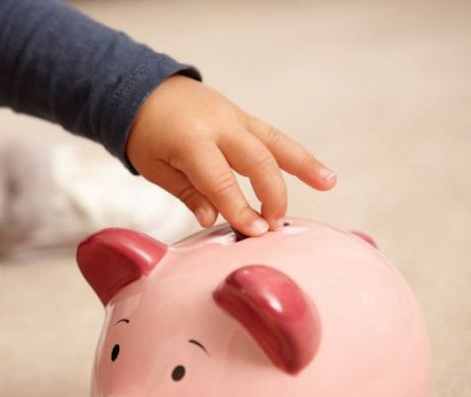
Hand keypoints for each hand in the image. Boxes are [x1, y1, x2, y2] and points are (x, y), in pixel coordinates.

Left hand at [127, 75, 335, 235]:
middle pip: (257, 161)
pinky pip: (273, 137)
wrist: (142, 90)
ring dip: (303, 165)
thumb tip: (214, 220)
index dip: (240, 209)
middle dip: (272, 195)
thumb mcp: (156, 168)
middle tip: (276, 225)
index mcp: (191, 141)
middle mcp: (218, 125)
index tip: (256, 233)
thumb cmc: (144, 135)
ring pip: (275, 142)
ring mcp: (234, 117)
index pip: (221, 181)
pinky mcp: (242, 117)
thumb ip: (188, 193)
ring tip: (328, 183)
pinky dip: (296, 154)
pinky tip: (320, 171)